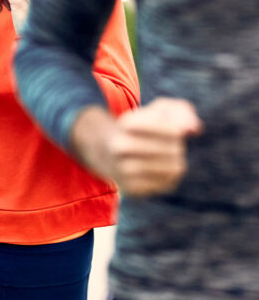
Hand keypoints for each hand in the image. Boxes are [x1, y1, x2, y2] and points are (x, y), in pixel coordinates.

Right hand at [71, 98, 201, 196]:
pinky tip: (162, 171)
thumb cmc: (137, 130)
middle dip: (178, 148)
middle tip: (173, 147)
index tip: (172, 132)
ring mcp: (124, 169)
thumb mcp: (152, 112)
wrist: (103, 152)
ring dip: (177, 163)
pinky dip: (170, 177)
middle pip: (174, 150)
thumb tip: (196, 129)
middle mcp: (121, 147)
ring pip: (173, 168)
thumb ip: (178, 110)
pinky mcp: (131, 188)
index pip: (173, 130)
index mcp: (127, 125)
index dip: (178, 131)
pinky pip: (167, 184)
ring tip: (171, 159)